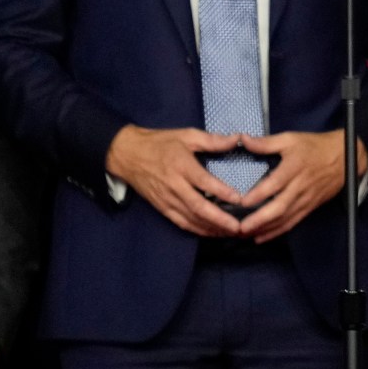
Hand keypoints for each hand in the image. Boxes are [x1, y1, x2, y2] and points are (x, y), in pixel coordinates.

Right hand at [105, 125, 249, 235]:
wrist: (127, 155)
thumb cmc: (160, 143)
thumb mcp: (187, 135)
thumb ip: (212, 140)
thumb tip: (238, 138)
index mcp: (182, 166)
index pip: (203, 182)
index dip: (221, 191)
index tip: (239, 199)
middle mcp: (174, 186)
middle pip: (197, 206)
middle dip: (219, 219)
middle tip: (238, 227)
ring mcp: (166, 199)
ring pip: (190, 218)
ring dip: (210, 228)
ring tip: (230, 233)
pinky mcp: (161, 207)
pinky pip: (180, 222)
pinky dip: (196, 229)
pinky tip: (210, 233)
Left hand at [233, 130, 367, 242]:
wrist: (345, 157)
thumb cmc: (314, 147)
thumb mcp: (291, 139)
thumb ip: (266, 142)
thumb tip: (242, 140)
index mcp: (294, 167)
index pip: (275, 183)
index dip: (259, 194)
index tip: (241, 202)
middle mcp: (300, 186)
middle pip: (280, 207)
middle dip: (259, 219)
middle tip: (240, 228)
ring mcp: (306, 199)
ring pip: (284, 218)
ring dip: (264, 229)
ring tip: (244, 235)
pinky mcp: (309, 207)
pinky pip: (292, 223)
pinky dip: (276, 232)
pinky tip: (260, 237)